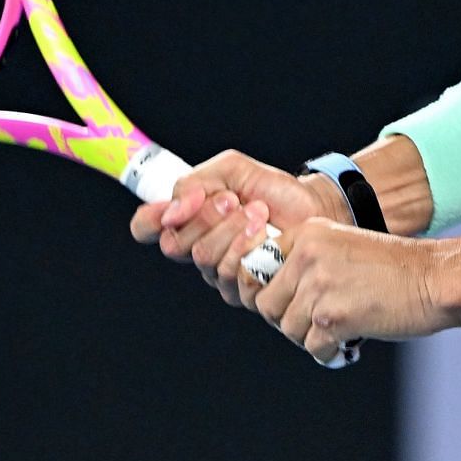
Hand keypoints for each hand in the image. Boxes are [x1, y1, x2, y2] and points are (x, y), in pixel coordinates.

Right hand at [128, 149, 348, 304]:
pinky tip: (266, 236)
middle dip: (206, 218)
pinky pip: (231, 274)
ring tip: (258, 213)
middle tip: (232, 200)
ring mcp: (219, 273)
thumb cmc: (274, 191)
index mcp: (189, 219)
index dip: (149, 221)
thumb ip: (196, 182)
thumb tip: (173, 207)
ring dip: (233, 229)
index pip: (146, 228)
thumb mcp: (232, 171)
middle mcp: (198, 248)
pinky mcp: (243, 290)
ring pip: (205, 258)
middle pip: (176, 243)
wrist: (314, 208)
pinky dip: (249, 247)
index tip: (171, 208)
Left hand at [255, 219, 460, 364]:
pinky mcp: (333, 318)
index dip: (271, 292)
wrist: (434, 279)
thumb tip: (270, 298)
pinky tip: (349, 343)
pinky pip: (312, 347)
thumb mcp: (341, 247)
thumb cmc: (394, 269)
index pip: (258, 268)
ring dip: (310, 337)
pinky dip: (329, 352)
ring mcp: (319, 287)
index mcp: (307, 234)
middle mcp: (307, 256)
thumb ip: (306, 263)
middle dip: (288, 319)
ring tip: (338, 331)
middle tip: (316, 323)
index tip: (290, 303)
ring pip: (288, 329)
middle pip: (267, 304)